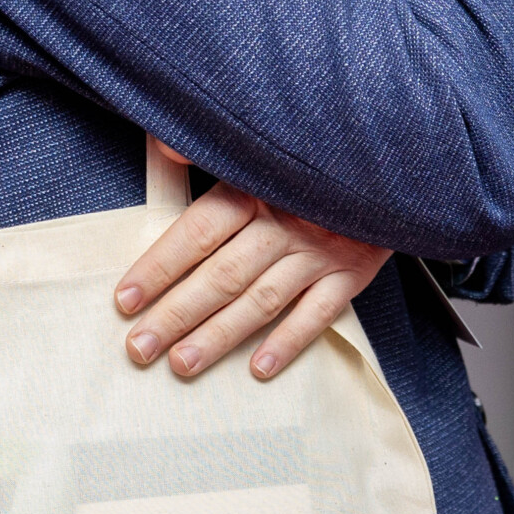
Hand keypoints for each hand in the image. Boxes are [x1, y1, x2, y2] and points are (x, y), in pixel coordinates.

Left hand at [117, 140, 390, 380]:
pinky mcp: (350, 274)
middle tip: (140, 347)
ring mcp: (318, 252)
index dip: (160, 267)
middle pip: (222, 275)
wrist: (387, 165)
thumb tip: (162, 145)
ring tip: (182, 363)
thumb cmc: (308, 165)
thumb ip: (207, 152)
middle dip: (177, 314)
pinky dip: (289, 342)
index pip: (198, 232)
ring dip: (220, 335)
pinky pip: (319, 314)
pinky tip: (259, 369)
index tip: (126, 299)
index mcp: (254, 189)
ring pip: (262, 300)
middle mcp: (284, 224)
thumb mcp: (259, 150)